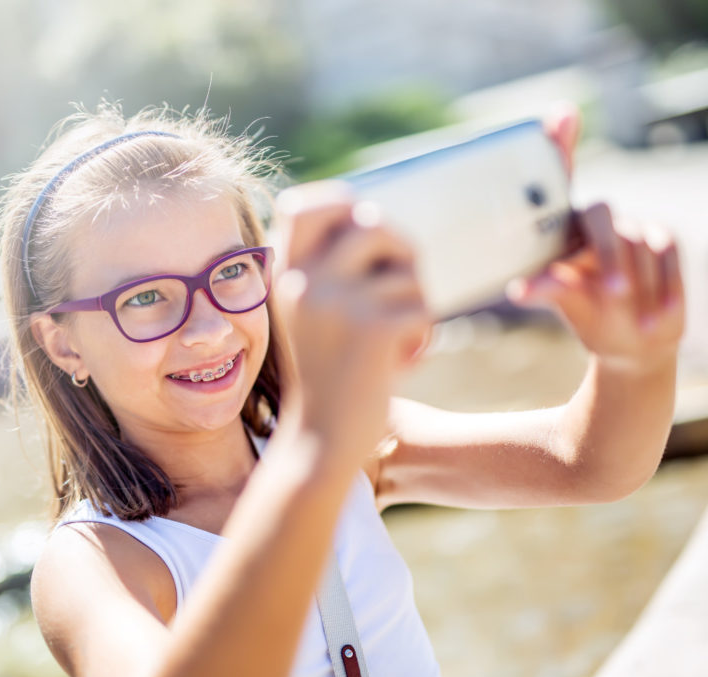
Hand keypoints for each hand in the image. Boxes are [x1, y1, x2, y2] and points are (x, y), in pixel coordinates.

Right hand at [271, 181, 430, 460]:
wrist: (319, 443)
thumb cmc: (324, 380)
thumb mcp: (311, 318)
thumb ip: (328, 271)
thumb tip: (368, 215)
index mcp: (284, 278)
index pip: (303, 205)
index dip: (341, 202)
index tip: (362, 222)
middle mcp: (304, 282)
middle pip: (370, 221)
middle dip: (402, 249)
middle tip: (408, 282)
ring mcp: (336, 303)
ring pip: (405, 270)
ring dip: (416, 301)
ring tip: (402, 337)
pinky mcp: (372, 329)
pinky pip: (421, 308)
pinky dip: (423, 336)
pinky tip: (406, 364)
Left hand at [507, 104, 685, 372]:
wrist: (635, 341)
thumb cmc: (590, 317)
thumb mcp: (567, 303)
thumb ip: (548, 289)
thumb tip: (521, 289)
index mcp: (563, 226)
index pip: (560, 176)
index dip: (560, 140)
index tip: (565, 112)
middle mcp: (595, 219)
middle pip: (600, 212)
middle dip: (606, 252)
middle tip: (613, 291)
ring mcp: (632, 226)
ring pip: (635, 244)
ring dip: (638, 285)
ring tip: (637, 325)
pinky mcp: (664, 239)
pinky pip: (667, 255)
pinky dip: (666, 287)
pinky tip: (660, 318)